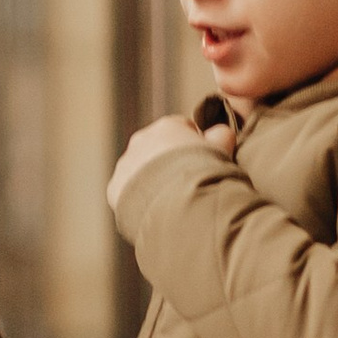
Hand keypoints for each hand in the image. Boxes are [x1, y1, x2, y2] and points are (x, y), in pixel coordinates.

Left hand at [107, 111, 232, 209]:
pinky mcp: (115, 188)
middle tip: (186, 183)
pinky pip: (128, 192)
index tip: (203, 161)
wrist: (180, 204)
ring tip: (171, 200)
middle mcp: (141, 140)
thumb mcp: (222, 152)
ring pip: (139, 169)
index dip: (194, 144)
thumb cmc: (206, 175)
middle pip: (157, 148)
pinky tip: (155, 211)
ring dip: (152, 180)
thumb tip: (221, 131)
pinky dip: (139, 199)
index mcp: (168, 127)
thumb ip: (221, 137)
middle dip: (169, 162)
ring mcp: (126, 164)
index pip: (181, 128)